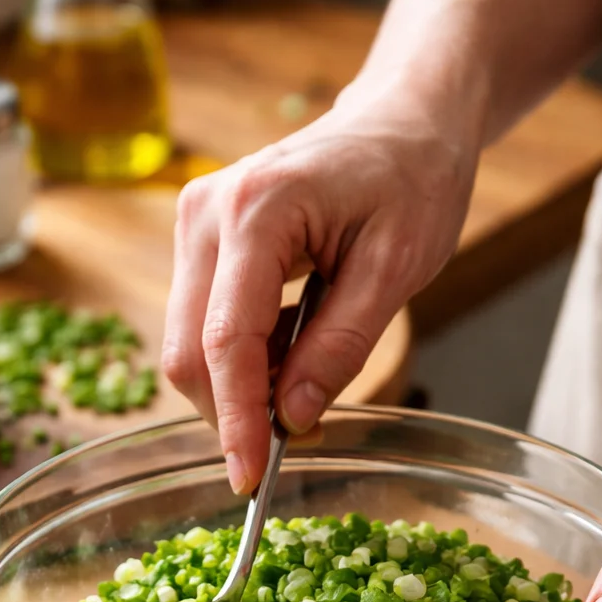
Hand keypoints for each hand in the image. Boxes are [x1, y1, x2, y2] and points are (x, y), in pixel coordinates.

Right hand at [161, 88, 477, 493]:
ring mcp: (194, 223)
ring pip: (189, 345)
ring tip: (305, 385)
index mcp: (256, 210)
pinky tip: (291, 354)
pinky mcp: (199, 240)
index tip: (249, 481)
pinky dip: (242, 362)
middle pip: (190, 352)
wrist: (402, 119)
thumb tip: (294, 419)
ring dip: (238, 389)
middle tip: (293, 445)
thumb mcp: (398, 268)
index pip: (227, 342)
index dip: (236, 421)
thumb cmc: (412, 178)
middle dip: (232, 414)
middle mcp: (206, 212)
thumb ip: (341, 346)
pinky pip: (203, 325)